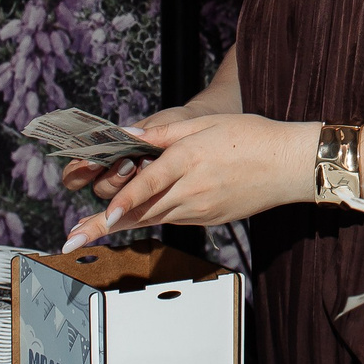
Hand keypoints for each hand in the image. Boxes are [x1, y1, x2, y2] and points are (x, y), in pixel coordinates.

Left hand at [64, 114, 316, 246]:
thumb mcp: (205, 125)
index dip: (124, 202)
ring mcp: (201, 210)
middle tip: (73, 239)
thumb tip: (128, 136)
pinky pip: (173, 219)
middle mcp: (192, 191)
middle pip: (142, 212)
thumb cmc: (252, 136)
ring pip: (154, 219)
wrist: (290, 165)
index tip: (103, 218)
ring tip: (89, 231)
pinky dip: (151, 217)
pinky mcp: (209, 219)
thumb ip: (163, 133)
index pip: (148, 186)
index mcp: (189, 161)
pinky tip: (136, 215)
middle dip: (105, 225)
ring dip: (122, 224)